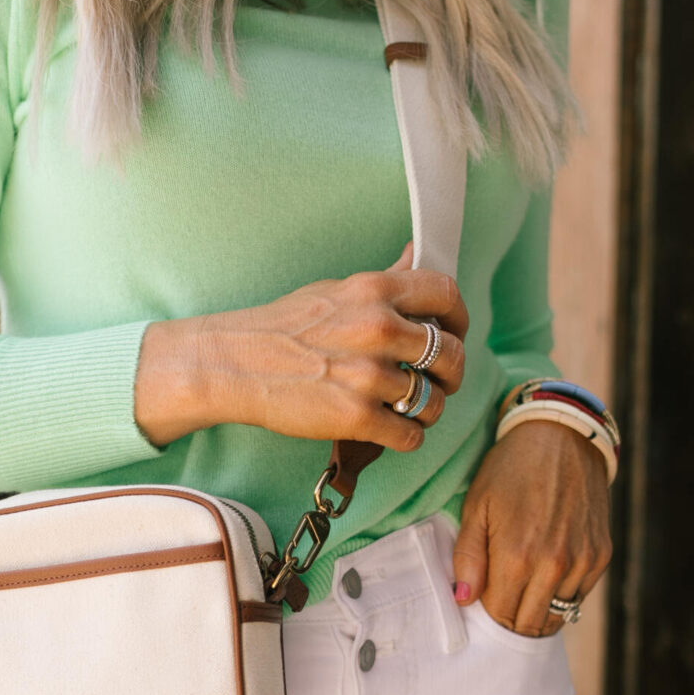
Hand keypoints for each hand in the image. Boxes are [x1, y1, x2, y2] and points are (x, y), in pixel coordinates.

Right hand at [134, 244, 467, 452]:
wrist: (233, 364)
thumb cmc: (283, 327)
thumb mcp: (335, 290)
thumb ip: (384, 281)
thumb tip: (415, 256)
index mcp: (374, 291)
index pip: (447, 296)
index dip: (459, 320)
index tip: (453, 335)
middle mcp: (377, 329)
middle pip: (451, 355)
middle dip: (451, 374)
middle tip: (437, 382)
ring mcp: (368, 375)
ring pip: (434, 402)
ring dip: (427, 411)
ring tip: (409, 410)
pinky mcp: (355, 417)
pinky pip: (410, 436)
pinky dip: (407, 438)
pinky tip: (390, 430)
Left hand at [453, 420, 611, 633]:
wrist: (563, 436)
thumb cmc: (511, 470)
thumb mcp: (477, 507)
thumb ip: (468, 558)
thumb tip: (463, 601)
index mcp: (516, 557)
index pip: (499, 615)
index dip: (487, 614)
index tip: (483, 600)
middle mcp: (553, 565)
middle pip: (529, 623)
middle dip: (511, 620)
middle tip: (502, 601)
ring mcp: (582, 562)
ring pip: (556, 615)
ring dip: (538, 611)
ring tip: (524, 589)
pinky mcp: (601, 555)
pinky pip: (579, 596)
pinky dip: (562, 595)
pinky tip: (549, 575)